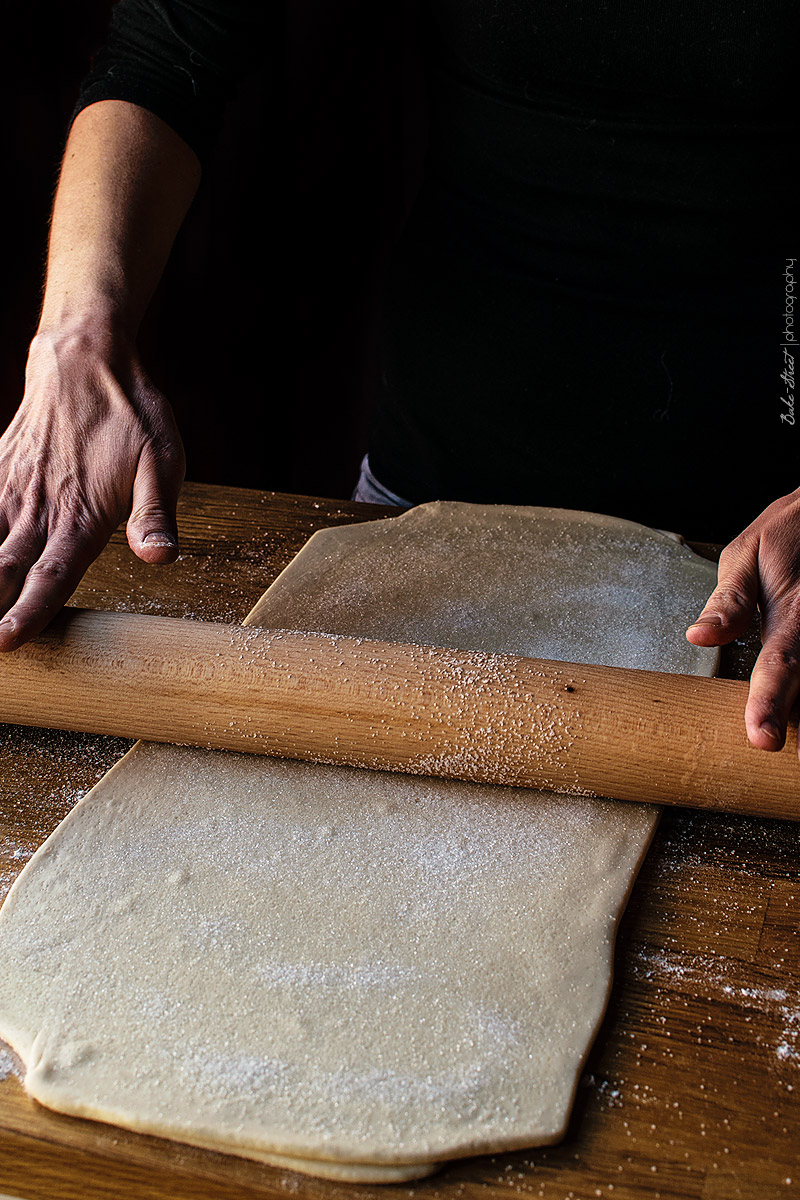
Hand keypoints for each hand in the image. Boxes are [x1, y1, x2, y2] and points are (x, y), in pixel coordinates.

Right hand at [0, 325, 184, 650]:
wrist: (86, 360)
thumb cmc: (132, 416)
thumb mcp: (161, 462)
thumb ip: (154, 514)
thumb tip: (161, 558)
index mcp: (82, 516)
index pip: (52, 574)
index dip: (30, 610)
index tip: (8, 642)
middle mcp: (40, 509)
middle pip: (4, 568)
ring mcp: (12, 490)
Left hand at [686, 489, 799, 754]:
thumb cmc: (788, 534)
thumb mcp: (748, 554)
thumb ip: (730, 601)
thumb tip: (699, 637)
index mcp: (797, 610)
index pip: (780, 663)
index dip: (769, 703)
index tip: (763, 739)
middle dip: (789, 717)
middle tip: (767, 743)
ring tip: (781, 728)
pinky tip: (793, 709)